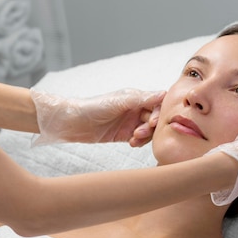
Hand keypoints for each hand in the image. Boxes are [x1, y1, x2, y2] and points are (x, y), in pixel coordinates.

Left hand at [30, 88, 165, 145]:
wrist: (73, 122)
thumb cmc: (93, 107)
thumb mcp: (120, 101)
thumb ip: (143, 99)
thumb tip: (164, 93)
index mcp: (135, 97)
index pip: (157, 103)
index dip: (159, 113)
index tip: (154, 122)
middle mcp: (135, 109)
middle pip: (154, 118)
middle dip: (151, 127)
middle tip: (140, 132)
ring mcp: (130, 122)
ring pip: (148, 131)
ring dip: (145, 136)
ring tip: (134, 139)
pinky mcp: (123, 135)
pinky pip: (139, 140)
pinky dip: (139, 142)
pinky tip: (131, 143)